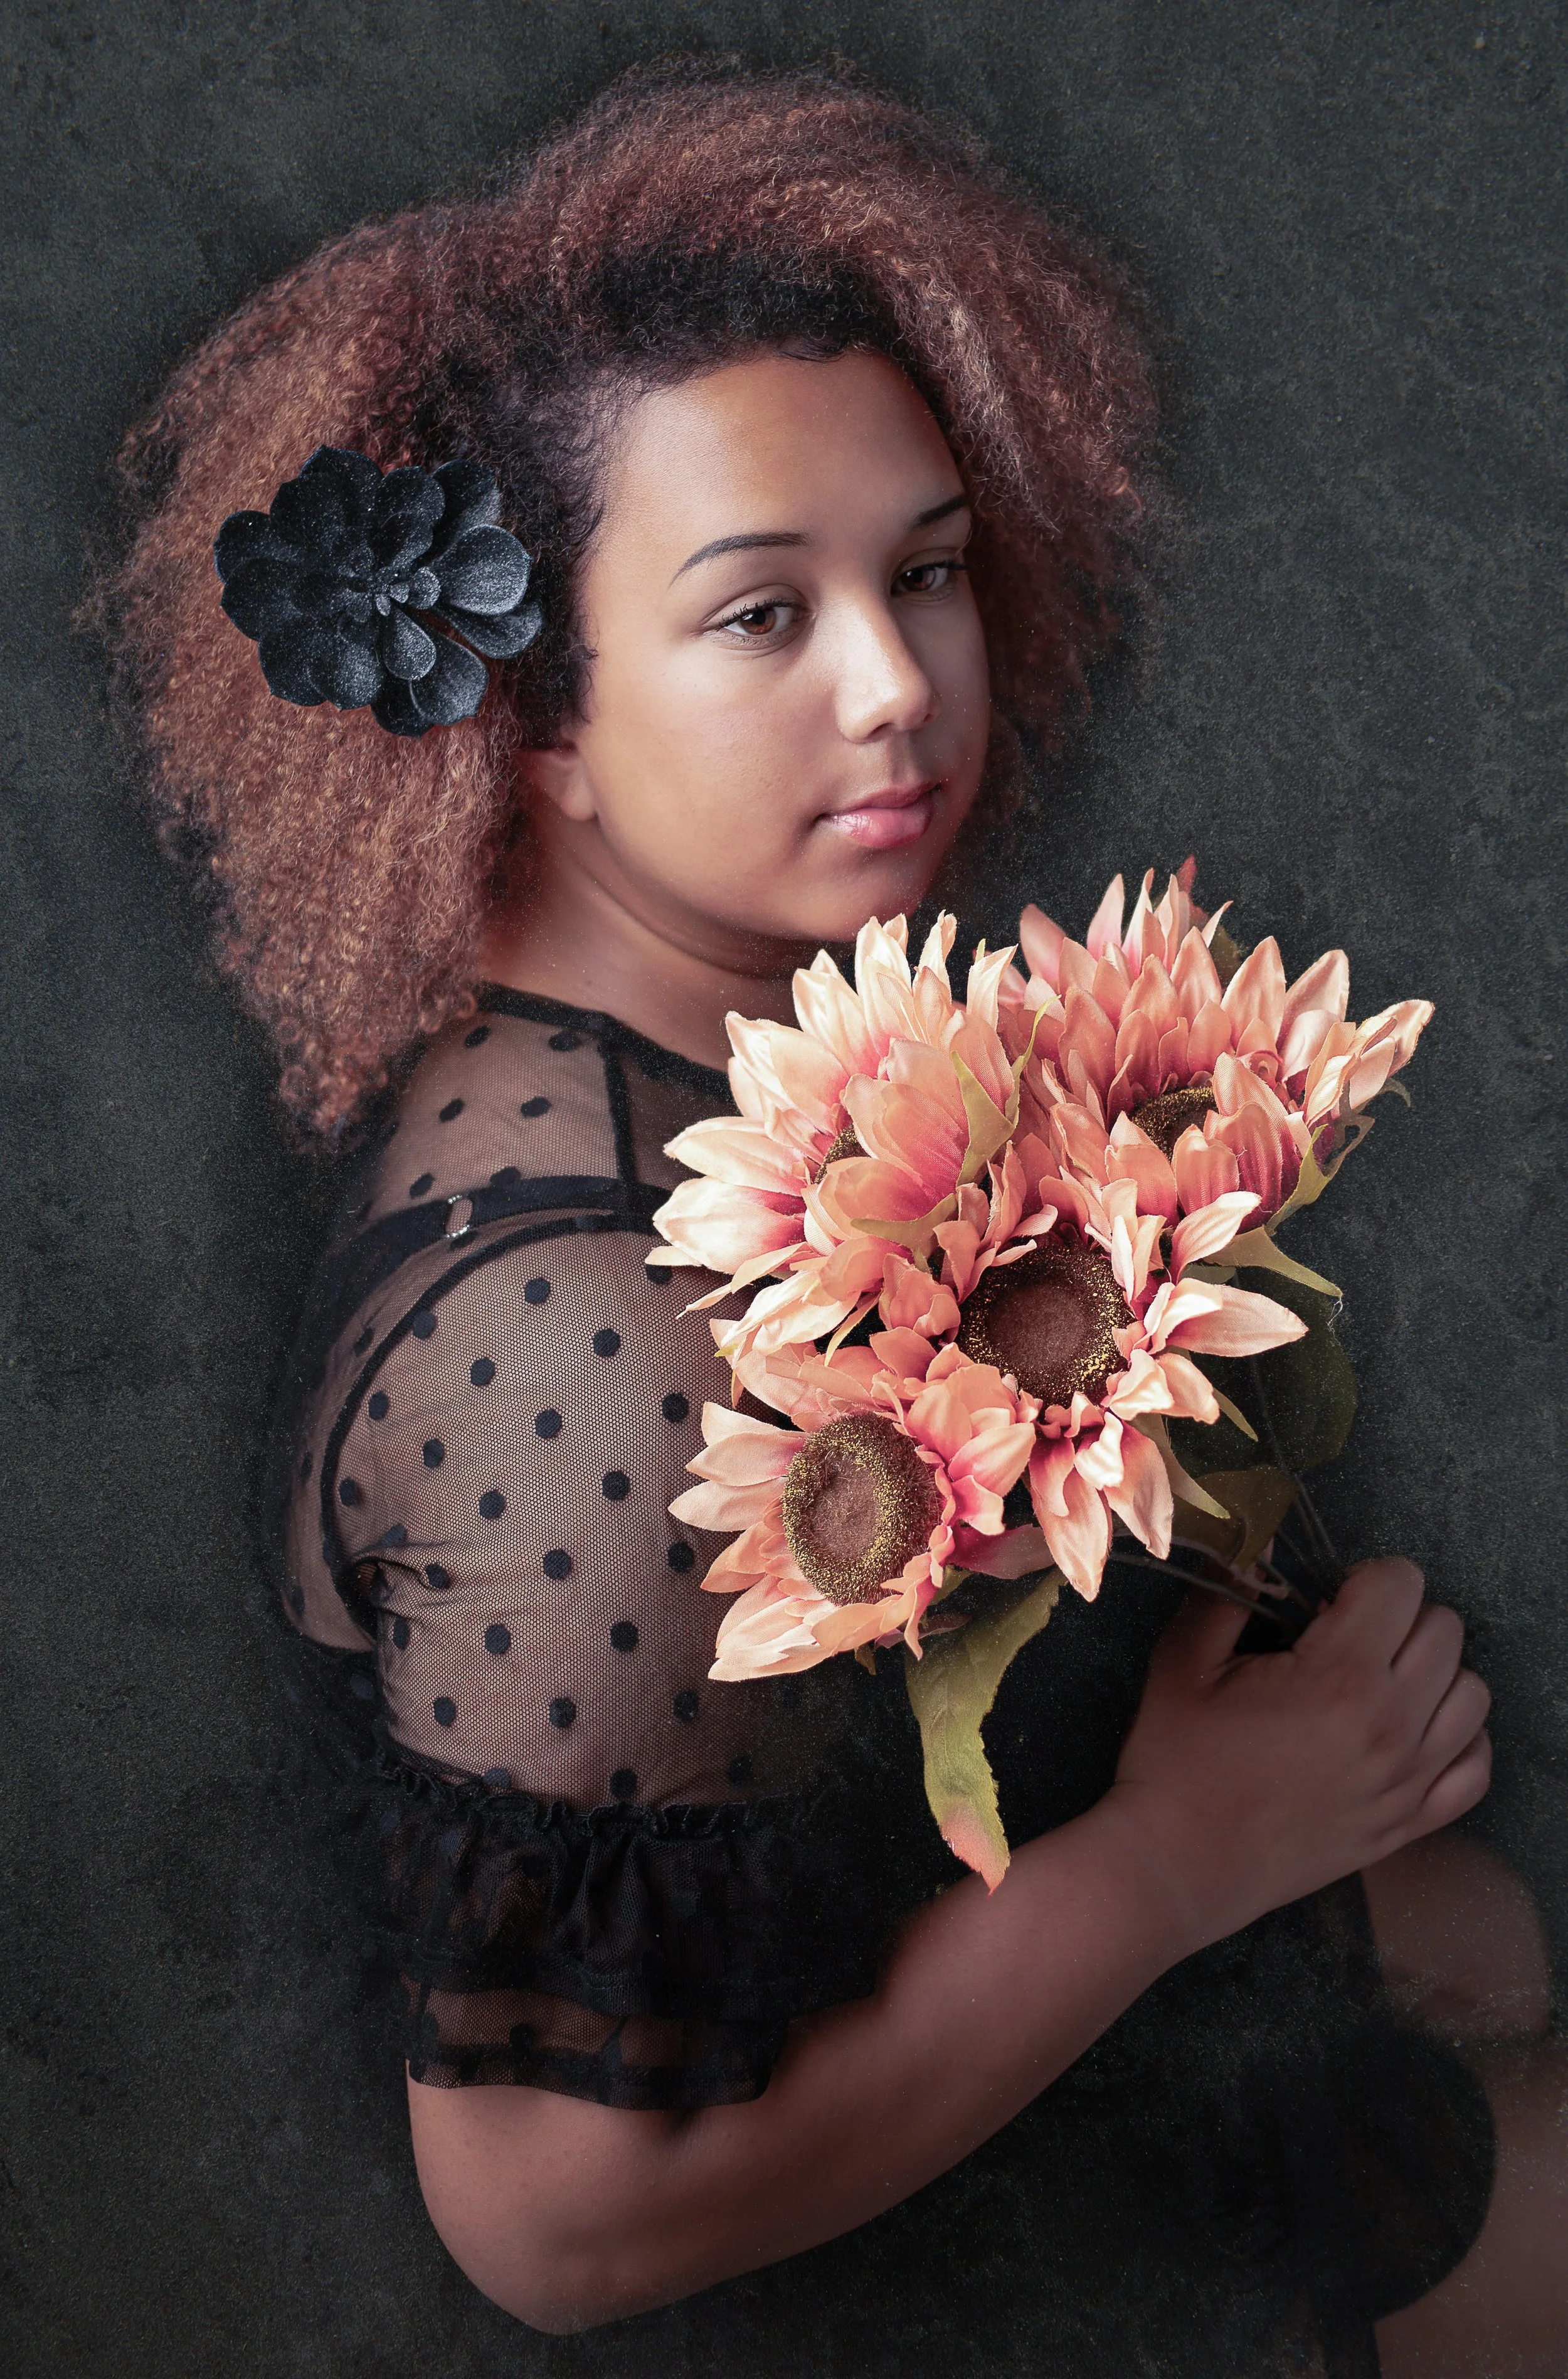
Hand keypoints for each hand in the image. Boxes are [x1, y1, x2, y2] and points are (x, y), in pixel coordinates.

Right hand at [1103, 1558, 1491, 1953]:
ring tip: (1380, 1685)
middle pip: (1445, 1630)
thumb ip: (1228, 1594)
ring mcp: (1410, 1780)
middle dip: (1397, 1619)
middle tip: (1346, 1641)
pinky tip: (1411, 1733)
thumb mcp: (1183, 1661)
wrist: (1180, 1862)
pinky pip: (1477, 1766)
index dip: (1363, 1579)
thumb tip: (1260, 1549)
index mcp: (1338, 1677)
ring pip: (1472, 1693)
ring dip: (1432, 1675)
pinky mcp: (1412, 1823)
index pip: (1401, 1585)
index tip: (1327, 1605)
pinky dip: (1457, 1740)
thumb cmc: (1178, 1760)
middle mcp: (1392, 1725)